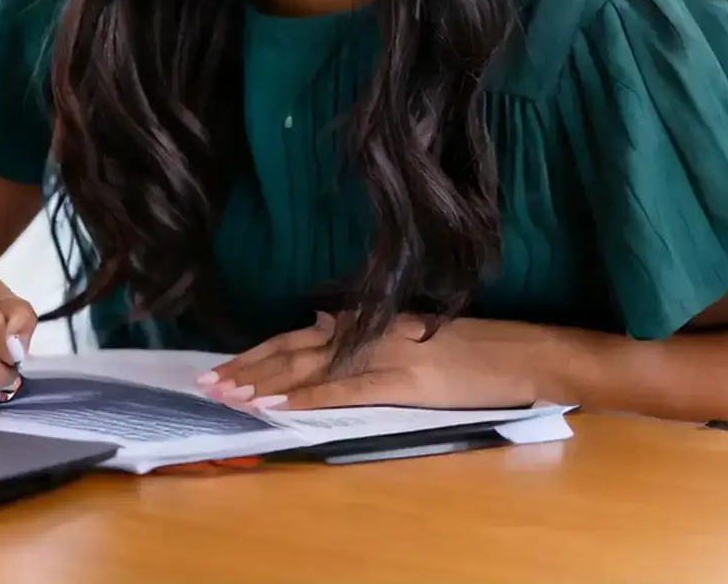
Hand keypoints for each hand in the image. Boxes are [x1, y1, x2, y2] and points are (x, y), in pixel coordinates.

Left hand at [198, 313, 554, 410]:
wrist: (521, 353)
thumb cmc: (471, 349)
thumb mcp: (407, 331)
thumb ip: (361, 329)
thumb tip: (319, 324)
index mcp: (367, 322)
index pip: (298, 337)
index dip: (257, 353)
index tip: (223, 367)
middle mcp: (366, 332)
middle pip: (292, 348)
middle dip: (246, 367)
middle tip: (206, 383)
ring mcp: (381, 356)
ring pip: (309, 368)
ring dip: (264, 382)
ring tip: (227, 394)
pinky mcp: (400, 383)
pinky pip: (343, 390)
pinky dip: (306, 397)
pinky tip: (278, 405)